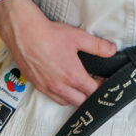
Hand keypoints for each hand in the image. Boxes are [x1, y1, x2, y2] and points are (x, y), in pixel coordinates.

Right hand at [0, 0, 116, 105]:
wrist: (24, 33)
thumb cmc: (49, 34)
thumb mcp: (78, 37)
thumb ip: (97, 46)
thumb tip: (112, 51)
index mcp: (73, 76)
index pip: (93, 92)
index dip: (102, 87)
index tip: (104, 81)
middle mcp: (60, 86)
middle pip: (81, 102)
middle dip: (90, 95)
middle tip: (94, 83)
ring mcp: (47, 88)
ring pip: (67, 102)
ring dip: (75, 97)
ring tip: (79, 85)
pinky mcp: (37, 86)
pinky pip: (53, 98)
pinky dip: (61, 96)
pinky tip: (63, 84)